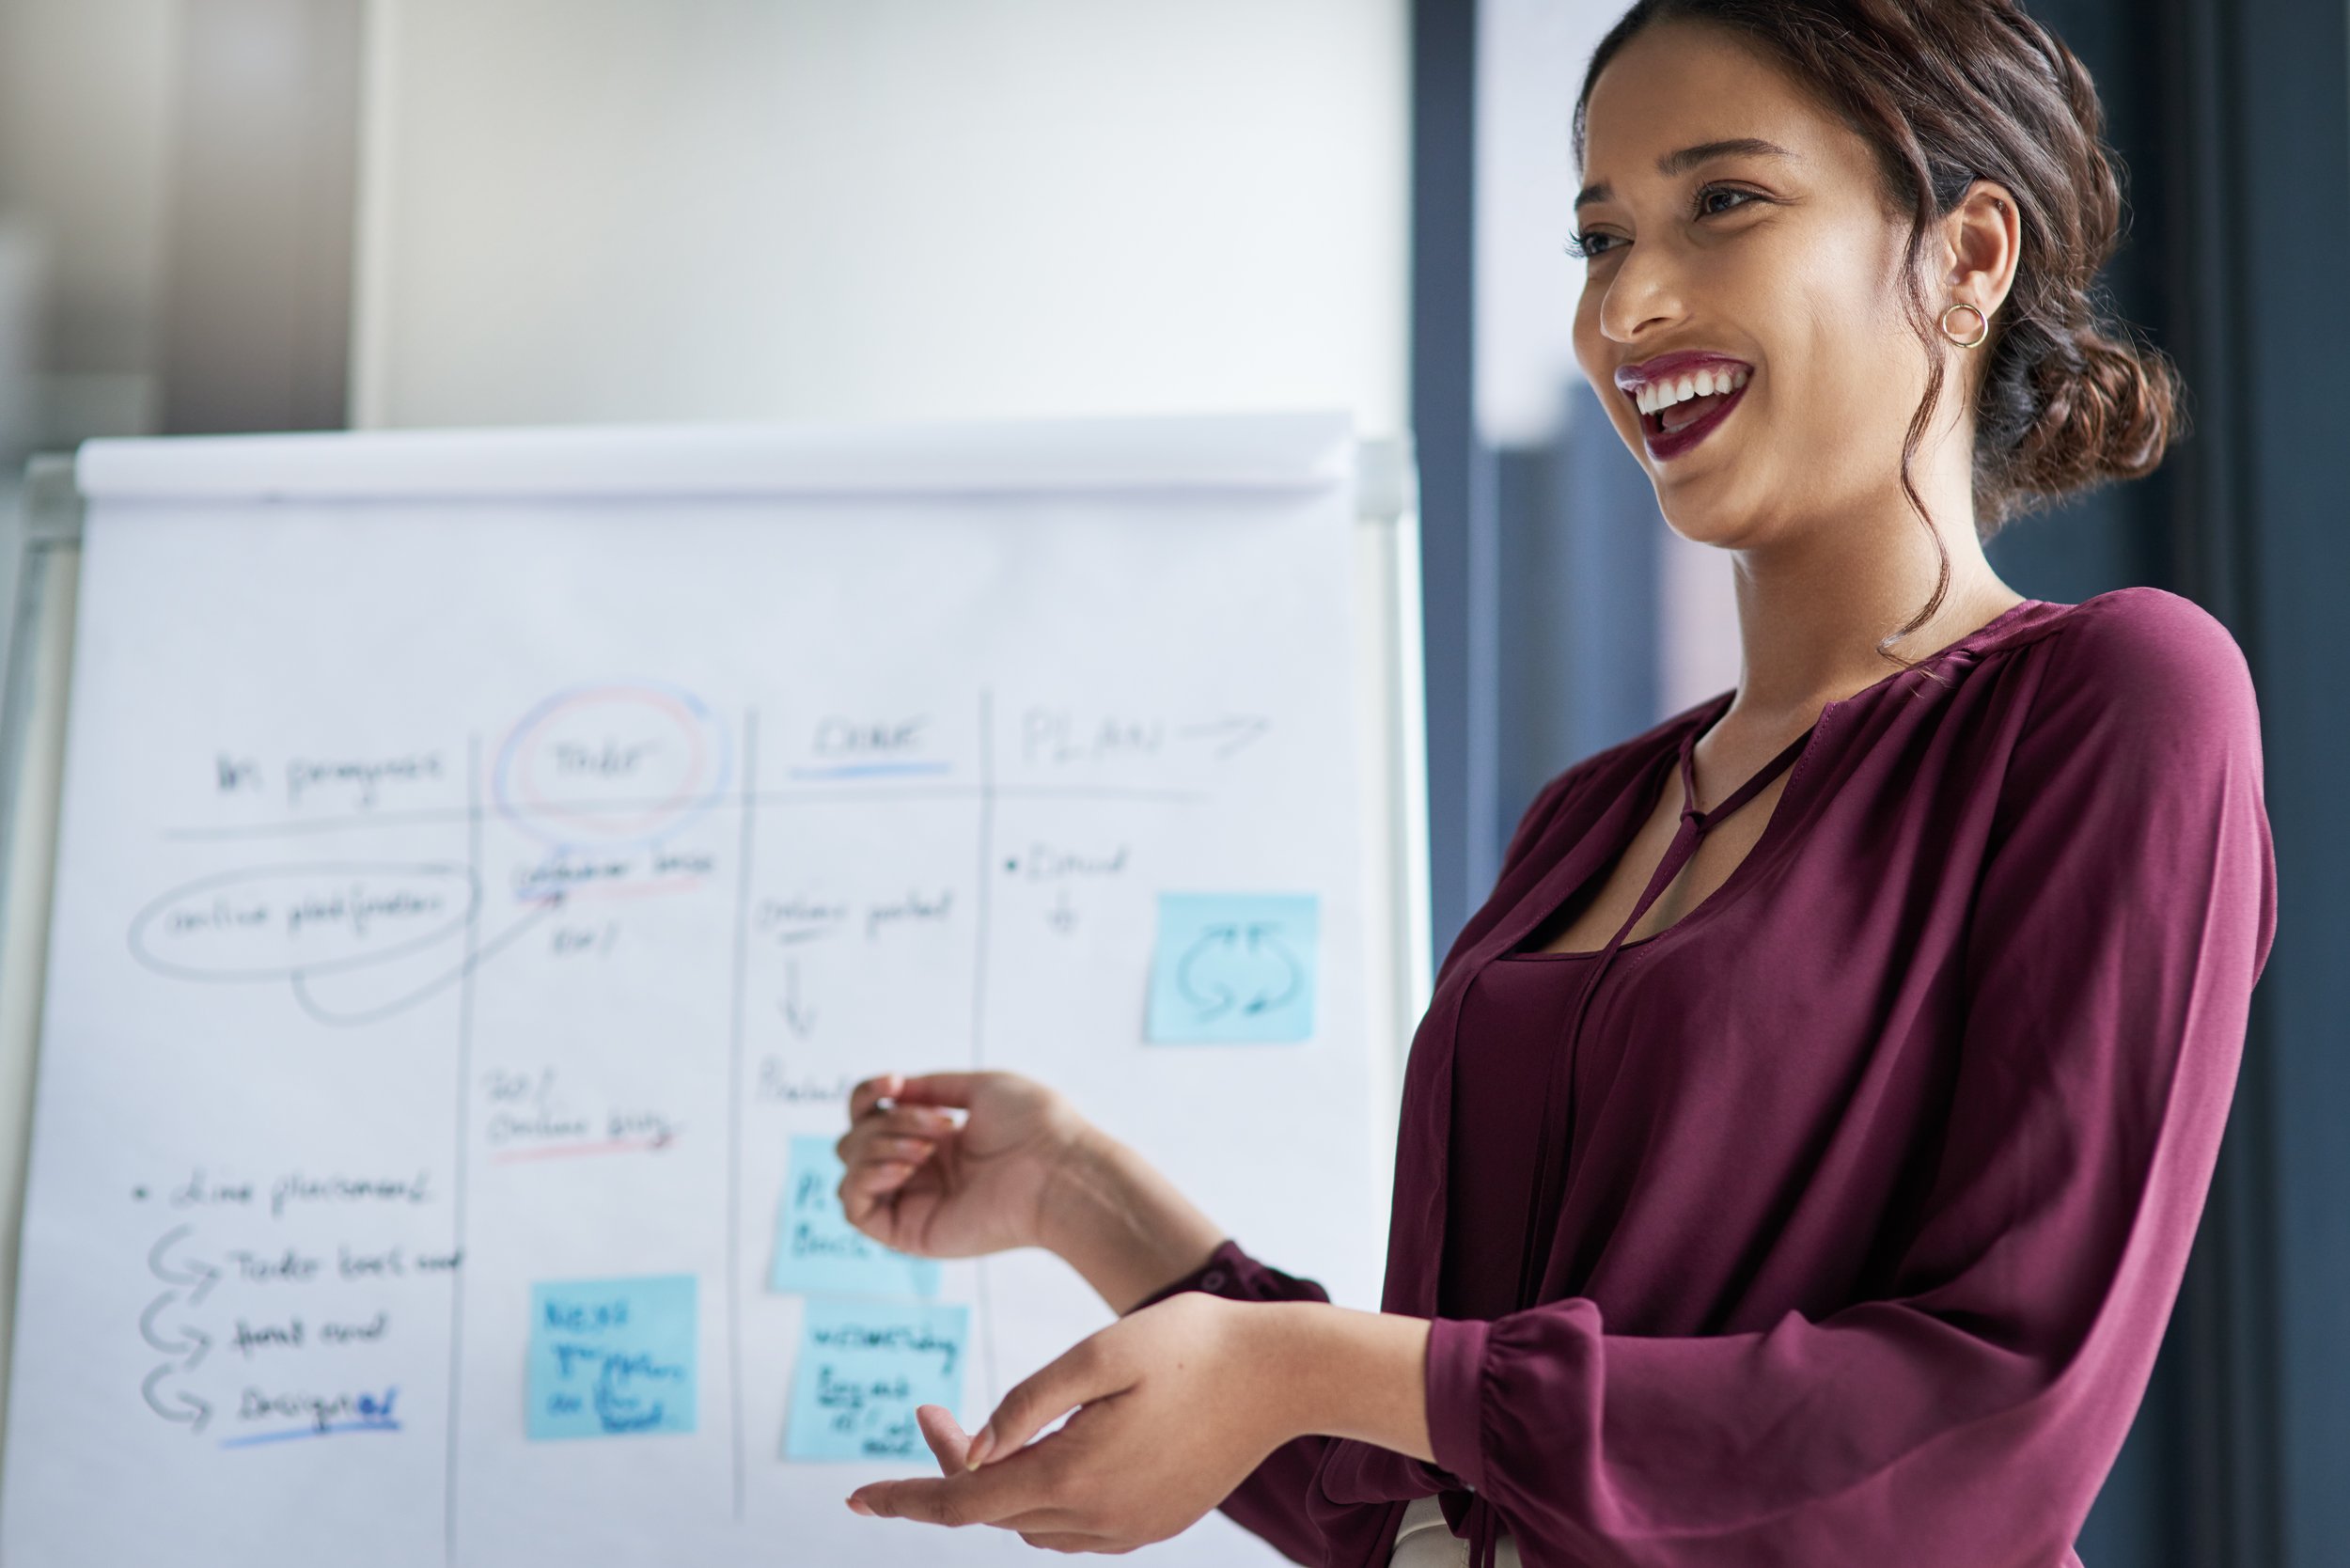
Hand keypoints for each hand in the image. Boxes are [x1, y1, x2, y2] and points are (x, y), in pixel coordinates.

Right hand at [835, 1070, 1088, 1258]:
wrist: (1058, 1170)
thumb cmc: (1034, 1126)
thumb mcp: (979, 1087)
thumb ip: (929, 1087)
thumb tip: (890, 1090)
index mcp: (934, 1139)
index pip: (871, 1116)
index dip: (868, 1095)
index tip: (892, 1082)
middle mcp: (919, 1171)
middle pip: (856, 1139)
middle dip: (887, 1122)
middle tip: (940, 1125)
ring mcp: (912, 1202)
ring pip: (851, 1168)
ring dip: (879, 1146)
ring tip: (928, 1150)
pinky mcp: (907, 1232)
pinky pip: (853, 1207)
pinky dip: (866, 1177)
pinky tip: (906, 1168)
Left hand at [846, 1293, 1297, 1551]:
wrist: (1285, 1373)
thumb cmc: (1194, 1344)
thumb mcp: (1099, 1351)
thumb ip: (1028, 1399)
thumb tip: (974, 1451)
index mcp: (1078, 1474)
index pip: (965, 1503)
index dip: (905, 1498)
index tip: (856, 1496)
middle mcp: (1102, 1517)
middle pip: (995, 1511)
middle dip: (952, 1470)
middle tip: (930, 1410)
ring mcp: (1133, 1527)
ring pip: (1033, 1522)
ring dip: (998, 1485)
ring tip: (981, 1430)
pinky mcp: (1157, 1522)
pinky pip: (1076, 1527)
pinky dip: (1043, 1497)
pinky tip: (1044, 1453)